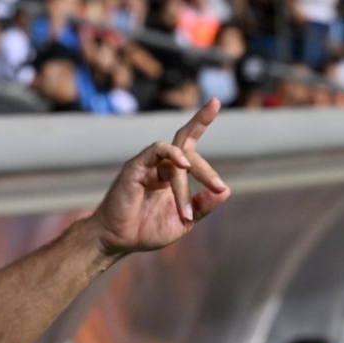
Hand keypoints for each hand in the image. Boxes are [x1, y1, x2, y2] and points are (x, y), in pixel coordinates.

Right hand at [92, 98, 230, 254]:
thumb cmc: (145, 230)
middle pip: (184, 139)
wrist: (117, 240)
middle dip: (203, 135)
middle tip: (217, 185)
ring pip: (177, 155)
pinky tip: (183, 165)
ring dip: (194, 173)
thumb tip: (226, 191)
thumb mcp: (183, 221)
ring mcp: (147, 164)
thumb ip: (202, 206)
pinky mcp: (135, 167)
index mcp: (171, 174)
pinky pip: (156, 151)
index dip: (200, 122)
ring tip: (204, 192)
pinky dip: (172, 154)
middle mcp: (160, 165)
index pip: (188, 144)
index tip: (215, 102)